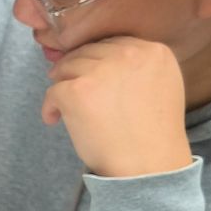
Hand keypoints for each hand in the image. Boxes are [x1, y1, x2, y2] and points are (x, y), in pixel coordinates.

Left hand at [41, 36, 193, 178]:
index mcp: (153, 52)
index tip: (89, 77)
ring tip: (63, 107)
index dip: (96, 60)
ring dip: (62, 86)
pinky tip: (54, 119)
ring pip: (68, 67)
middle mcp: (129, 54)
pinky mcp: (78, 91)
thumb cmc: (152, 137)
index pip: (113, 44)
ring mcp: (101, 71)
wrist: (149, 167)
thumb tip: (95, 59)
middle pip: (88, 52)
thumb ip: (136, 69)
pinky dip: (50, 106)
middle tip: (69, 89)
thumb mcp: (160, 88)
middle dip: (75, 70)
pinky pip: (53, 91)